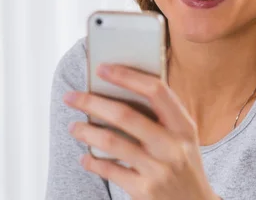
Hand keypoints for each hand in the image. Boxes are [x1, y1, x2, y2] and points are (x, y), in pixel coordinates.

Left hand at [63, 63, 219, 199]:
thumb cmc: (182, 162)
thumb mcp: (183, 137)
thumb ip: (161, 115)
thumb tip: (117, 87)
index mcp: (184, 126)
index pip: (156, 91)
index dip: (127, 76)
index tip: (102, 68)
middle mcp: (173, 146)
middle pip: (125, 115)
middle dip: (92, 102)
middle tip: (71, 96)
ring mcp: (159, 169)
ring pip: (113, 143)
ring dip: (86, 132)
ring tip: (73, 126)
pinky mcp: (145, 190)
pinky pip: (110, 171)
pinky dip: (93, 162)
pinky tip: (85, 158)